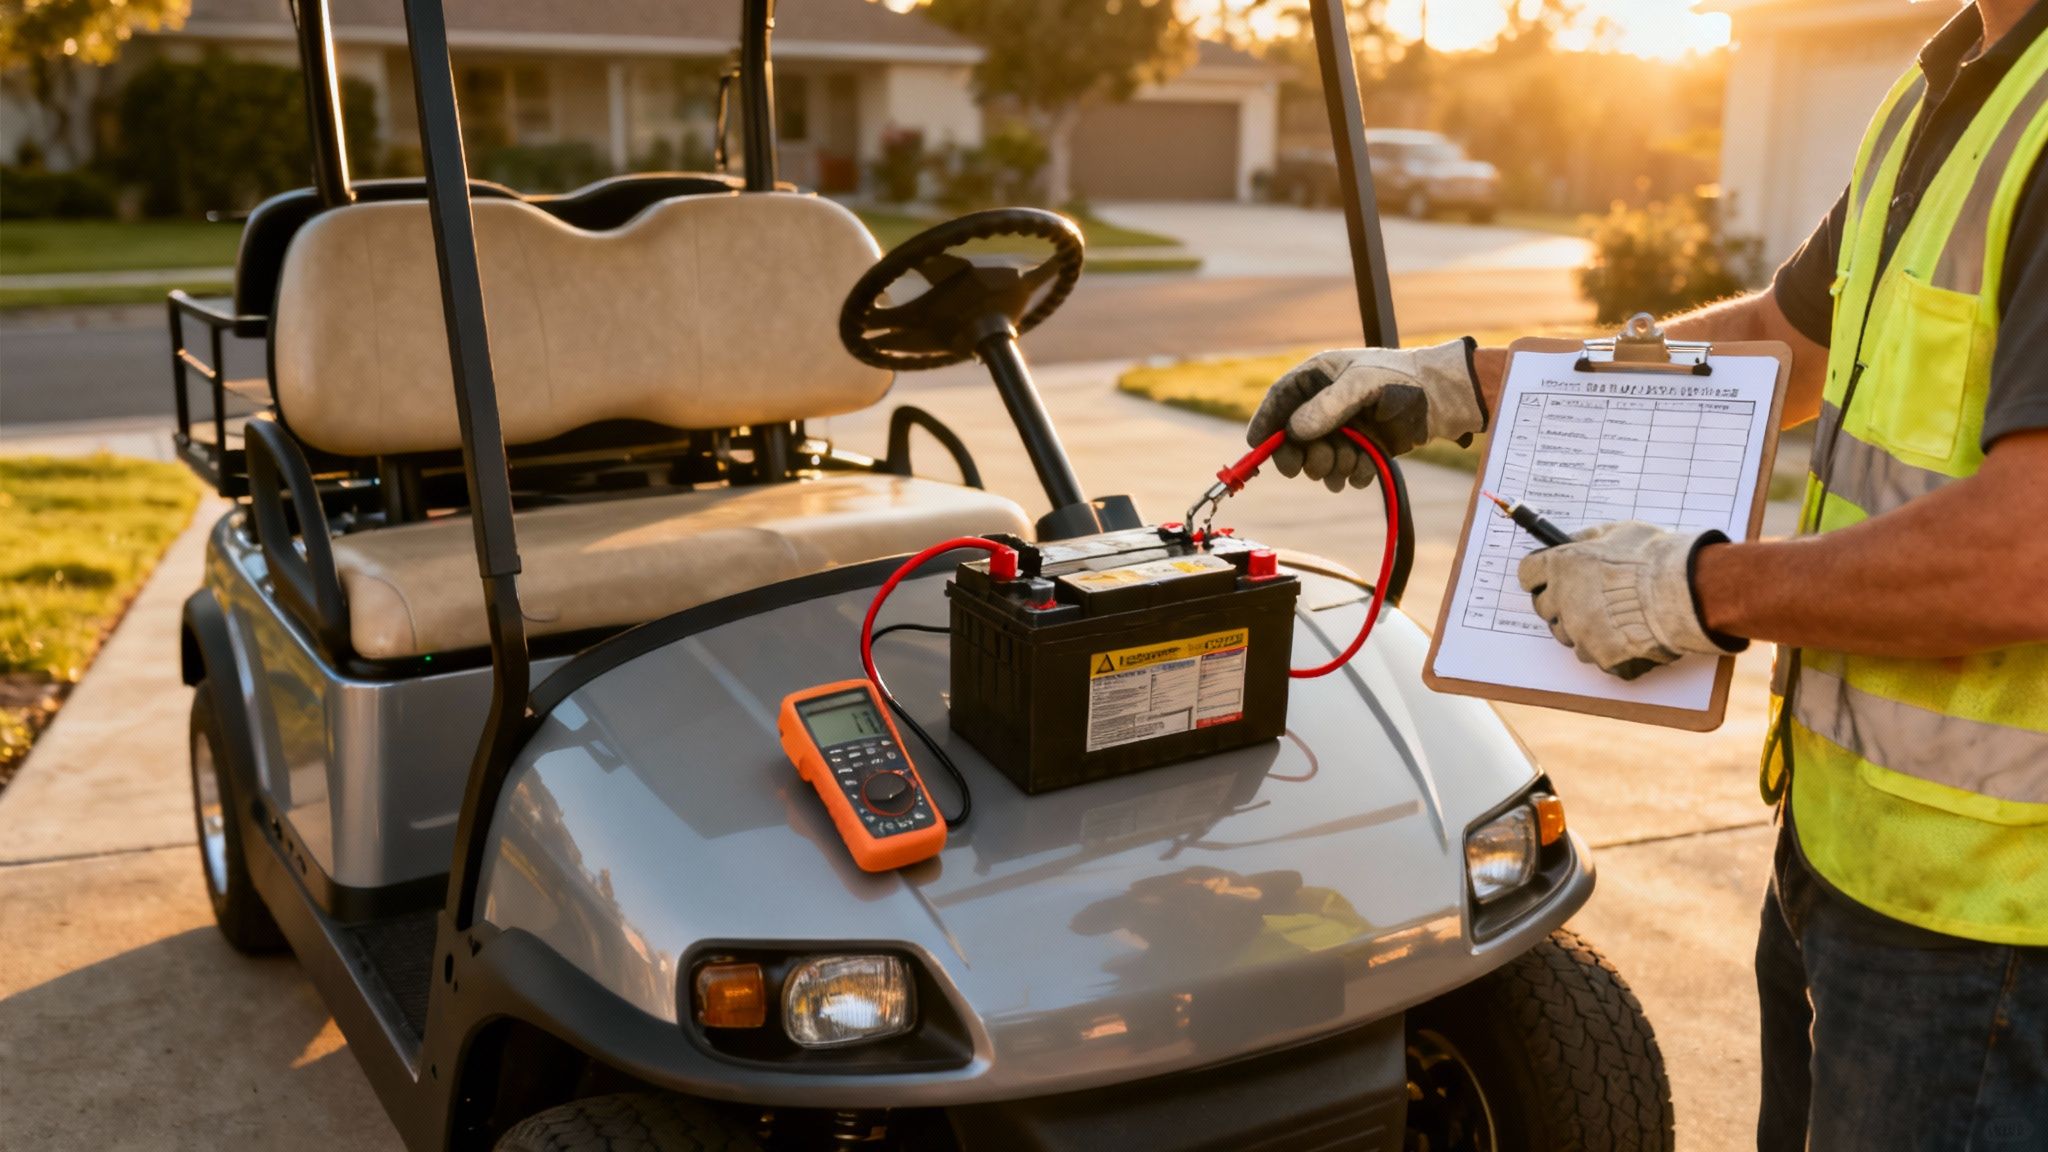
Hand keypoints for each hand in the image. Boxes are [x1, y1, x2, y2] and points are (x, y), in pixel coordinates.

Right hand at [1246, 338, 1484, 491]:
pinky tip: (1369, 463)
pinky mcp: (1360, 450)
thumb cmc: (1402, 379)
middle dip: (1303, 455)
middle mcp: (1325, 405)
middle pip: (1293, 438)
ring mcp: (1342, 429)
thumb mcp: (1362, 384)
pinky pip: (1343, 473)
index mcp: (1319, 377)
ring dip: (1332, 467)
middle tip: (1316, 465)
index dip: (1266, 422)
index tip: (1257, 446)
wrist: (1442, 400)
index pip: (1280, 399)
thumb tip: (1294, 430)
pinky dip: (1354, 473)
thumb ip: (1327, 406)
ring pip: (1318, 461)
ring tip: (1353, 458)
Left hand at [1516, 522, 1746, 679]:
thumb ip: (1589, 538)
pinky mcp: (1598, 653)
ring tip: (1610, 619)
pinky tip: (1624, 636)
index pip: (1528, 573)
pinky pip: (1592, 654)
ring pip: (1567, 634)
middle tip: (1585, 599)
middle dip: (1560, 603)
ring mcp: (1579, 629)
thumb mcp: (1618, 532)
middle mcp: (1563, 598)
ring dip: (1580, 627)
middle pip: (1545, 607)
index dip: (1539, 576)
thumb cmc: (1654, 557)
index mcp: (1561, 565)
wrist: (1682, 592)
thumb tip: (1574, 540)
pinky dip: (1603, 648)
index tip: (1547, 578)